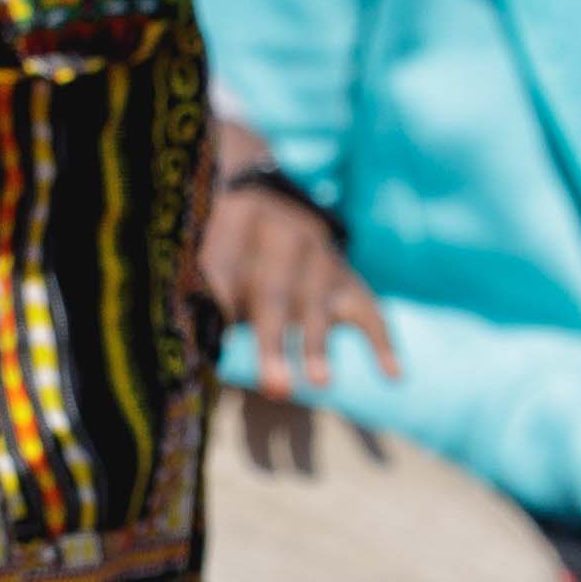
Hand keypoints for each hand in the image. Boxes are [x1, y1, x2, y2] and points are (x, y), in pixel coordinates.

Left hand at [195, 117, 394, 399]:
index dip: (220, 302)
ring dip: (318, 344)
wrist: (257, 192)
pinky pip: (371, 310)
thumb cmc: (218, 242)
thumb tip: (186, 344)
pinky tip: (394, 375)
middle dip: (275, 342)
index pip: (226, 268)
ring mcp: (321, 256)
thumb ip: (201, 289)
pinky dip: (383, 342)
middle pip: (276, 292)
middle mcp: (284, 234)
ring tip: (320, 383)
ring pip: (318, 303)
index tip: (213, 339)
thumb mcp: (204, 250)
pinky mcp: (348, 277)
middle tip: (275, 389)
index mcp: (236, 220)